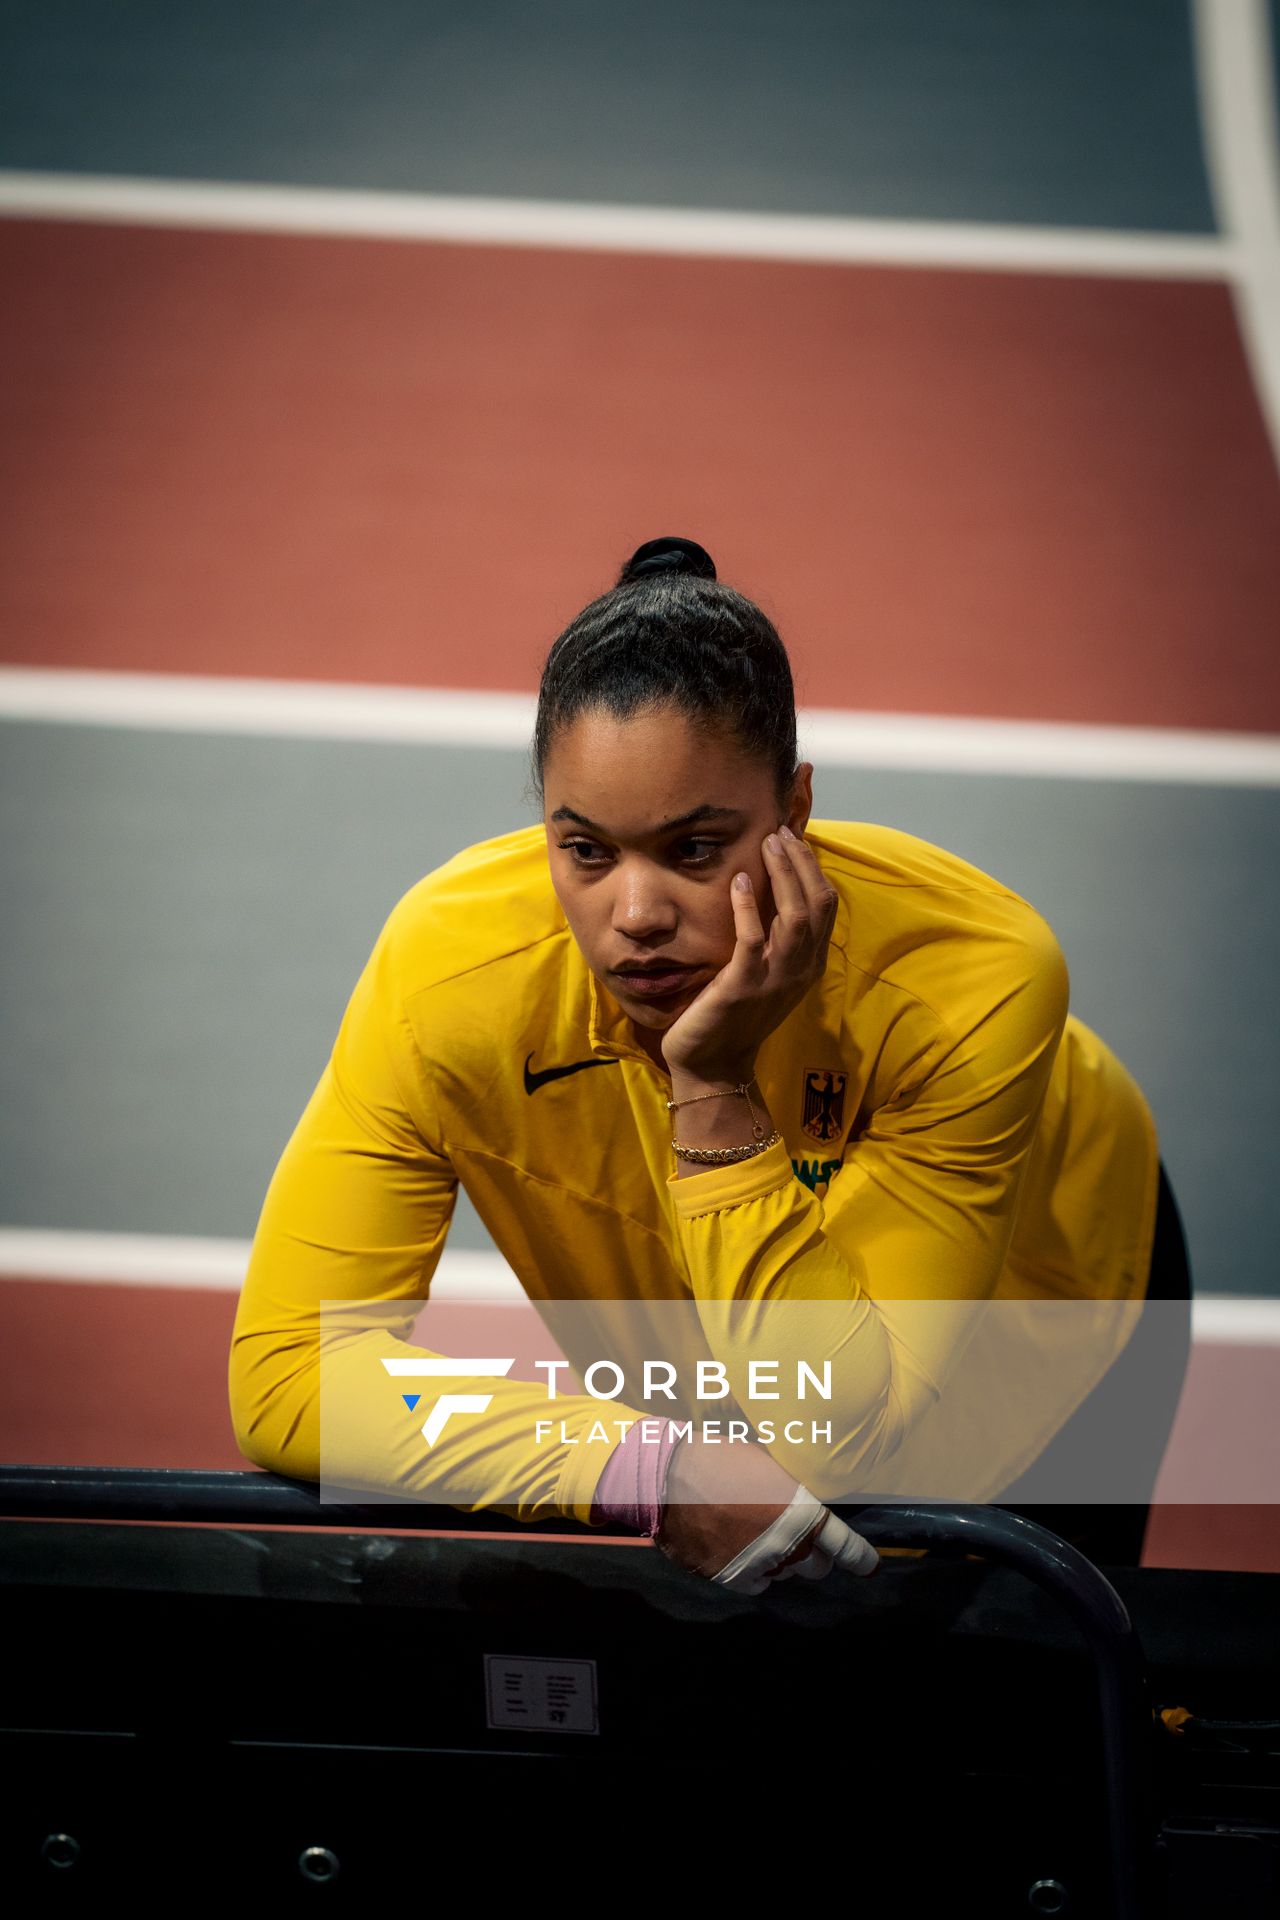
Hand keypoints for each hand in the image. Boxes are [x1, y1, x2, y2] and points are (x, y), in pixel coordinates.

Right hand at [655, 1433, 879, 1592]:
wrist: (669, 1476)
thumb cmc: (719, 1458)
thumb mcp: (767, 1464)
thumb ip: (789, 1492)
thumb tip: (800, 1501)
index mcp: (800, 1512)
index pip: (843, 1545)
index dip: (860, 1558)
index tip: (870, 1566)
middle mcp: (785, 1545)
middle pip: (816, 1567)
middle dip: (812, 1555)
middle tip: (795, 1538)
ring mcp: (758, 1565)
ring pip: (784, 1574)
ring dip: (779, 1560)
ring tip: (755, 1534)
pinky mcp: (730, 1577)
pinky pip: (757, 1585)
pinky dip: (754, 1573)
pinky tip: (740, 1549)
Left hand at [661, 826, 838, 1078]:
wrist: (714, 1065)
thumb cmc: (734, 1015)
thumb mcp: (764, 973)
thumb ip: (775, 939)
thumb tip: (769, 890)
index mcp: (808, 964)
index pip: (825, 906)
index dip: (812, 868)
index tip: (793, 838)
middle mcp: (800, 970)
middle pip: (817, 904)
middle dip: (801, 863)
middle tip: (780, 832)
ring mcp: (774, 979)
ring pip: (795, 917)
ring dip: (782, 875)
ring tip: (767, 844)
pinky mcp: (742, 987)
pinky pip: (753, 940)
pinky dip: (747, 907)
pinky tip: (737, 881)